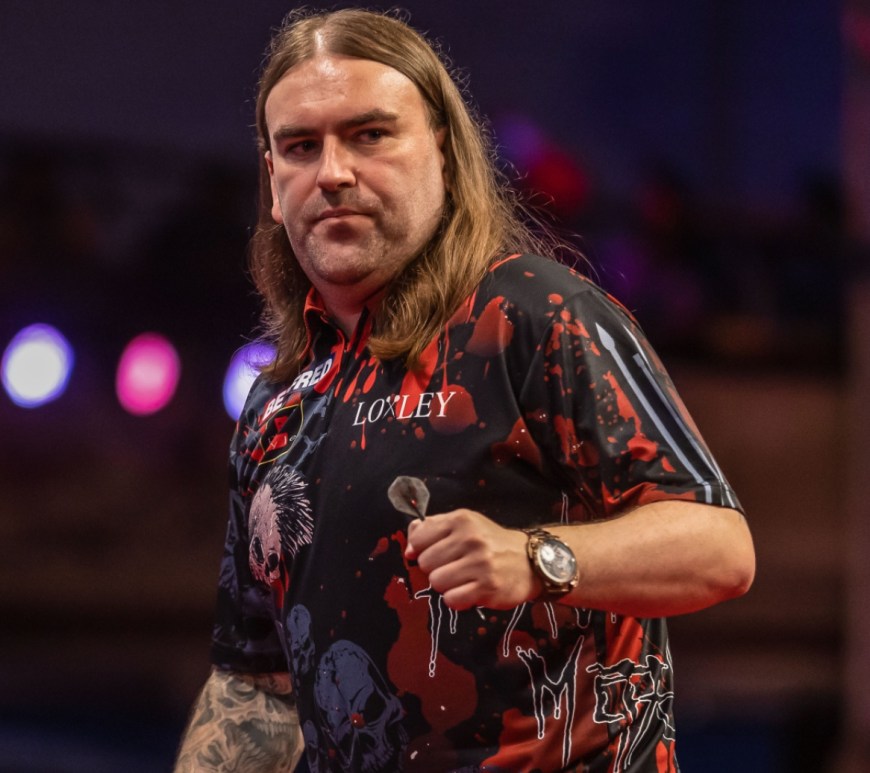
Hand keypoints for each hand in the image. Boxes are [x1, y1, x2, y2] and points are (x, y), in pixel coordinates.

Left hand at [404, 509, 538, 609]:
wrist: (529, 561)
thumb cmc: (490, 543)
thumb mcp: (463, 526)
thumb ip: (431, 530)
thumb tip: (409, 550)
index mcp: (461, 520)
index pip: (419, 539)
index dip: (422, 549)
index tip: (437, 552)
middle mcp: (470, 539)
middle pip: (426, 563)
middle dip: (436, 568)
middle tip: (455, 566)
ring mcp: (480, 563)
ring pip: (436, 582)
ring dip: (446, 585)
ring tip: (464, 578)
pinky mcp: (487, 587)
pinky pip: (451, 600)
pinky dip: (457, 599)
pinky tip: (470, 590)